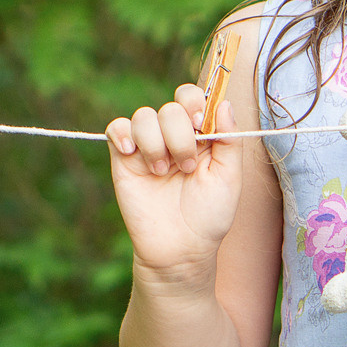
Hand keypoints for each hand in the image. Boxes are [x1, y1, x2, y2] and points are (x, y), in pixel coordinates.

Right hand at [106, 83, 243, 281]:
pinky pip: (117, 128)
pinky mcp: (124, 159)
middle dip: (180, 135)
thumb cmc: (209, 215)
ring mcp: (147, 146)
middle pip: (170, 107)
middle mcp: (173, 136)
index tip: (200, 125)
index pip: (194, 97)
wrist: (180, 248)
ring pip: (144, 116)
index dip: (195, 103)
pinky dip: (123, 135)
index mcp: (201, 135)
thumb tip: (224, 103)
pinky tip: (132, 155)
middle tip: (187, 167)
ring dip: (155, 142)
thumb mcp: (229, 177)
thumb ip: (229, 139)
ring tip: (162, 172)